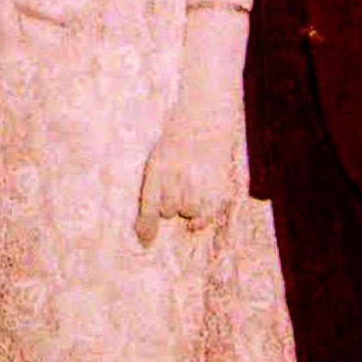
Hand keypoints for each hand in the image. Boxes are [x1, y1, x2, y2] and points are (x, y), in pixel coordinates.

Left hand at [135, 100, 239, 246]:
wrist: (205, 120)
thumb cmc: (176, 144)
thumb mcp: (157, 160)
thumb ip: (150, 194)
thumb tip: (144, 236)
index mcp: (158, 166)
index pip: (149, 204)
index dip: (146, 226)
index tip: (145, 241)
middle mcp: (177, 174)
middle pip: (168, 210)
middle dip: (170, 204)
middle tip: (178, 185)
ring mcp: (198, 180)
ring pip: (187, 213)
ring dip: (187, 207)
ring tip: (192, 186)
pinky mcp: (217, 185)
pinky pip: (206, 215)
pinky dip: (202, 216)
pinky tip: (202, 204)